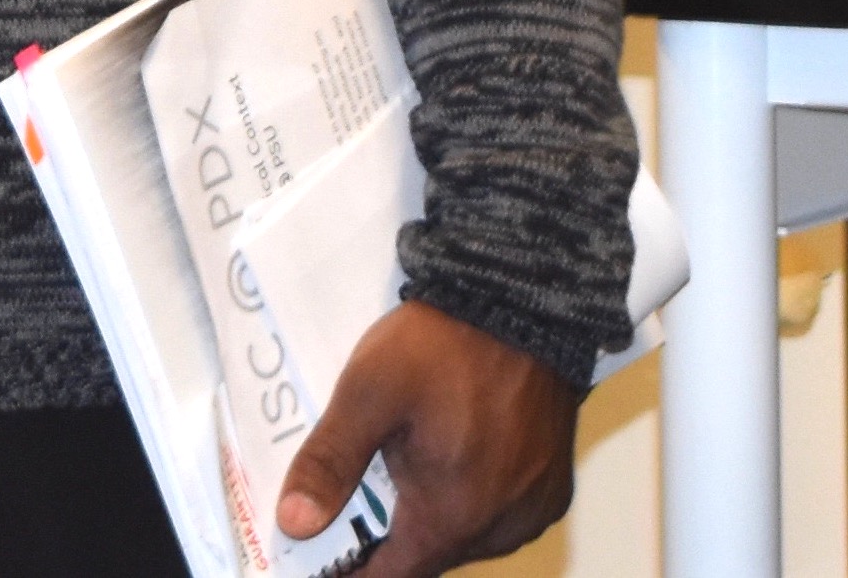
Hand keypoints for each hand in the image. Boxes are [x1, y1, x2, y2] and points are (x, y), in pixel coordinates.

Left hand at [273, 301, 583, 575]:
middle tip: (363, 486)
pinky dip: (475, 498)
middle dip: (389, 534)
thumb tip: (294, 523)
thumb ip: (328, 462)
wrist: (528, 298)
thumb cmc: (451, 344)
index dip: (349, 570)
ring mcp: (532, 510)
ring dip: (435, 515)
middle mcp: (498, 529)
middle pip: (426, 557)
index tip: (324, 551)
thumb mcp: (369, 392)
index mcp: (451, 518)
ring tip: (410, 462)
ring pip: (465, 536)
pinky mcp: (553, 488)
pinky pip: (501, 515)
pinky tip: (458, 456)